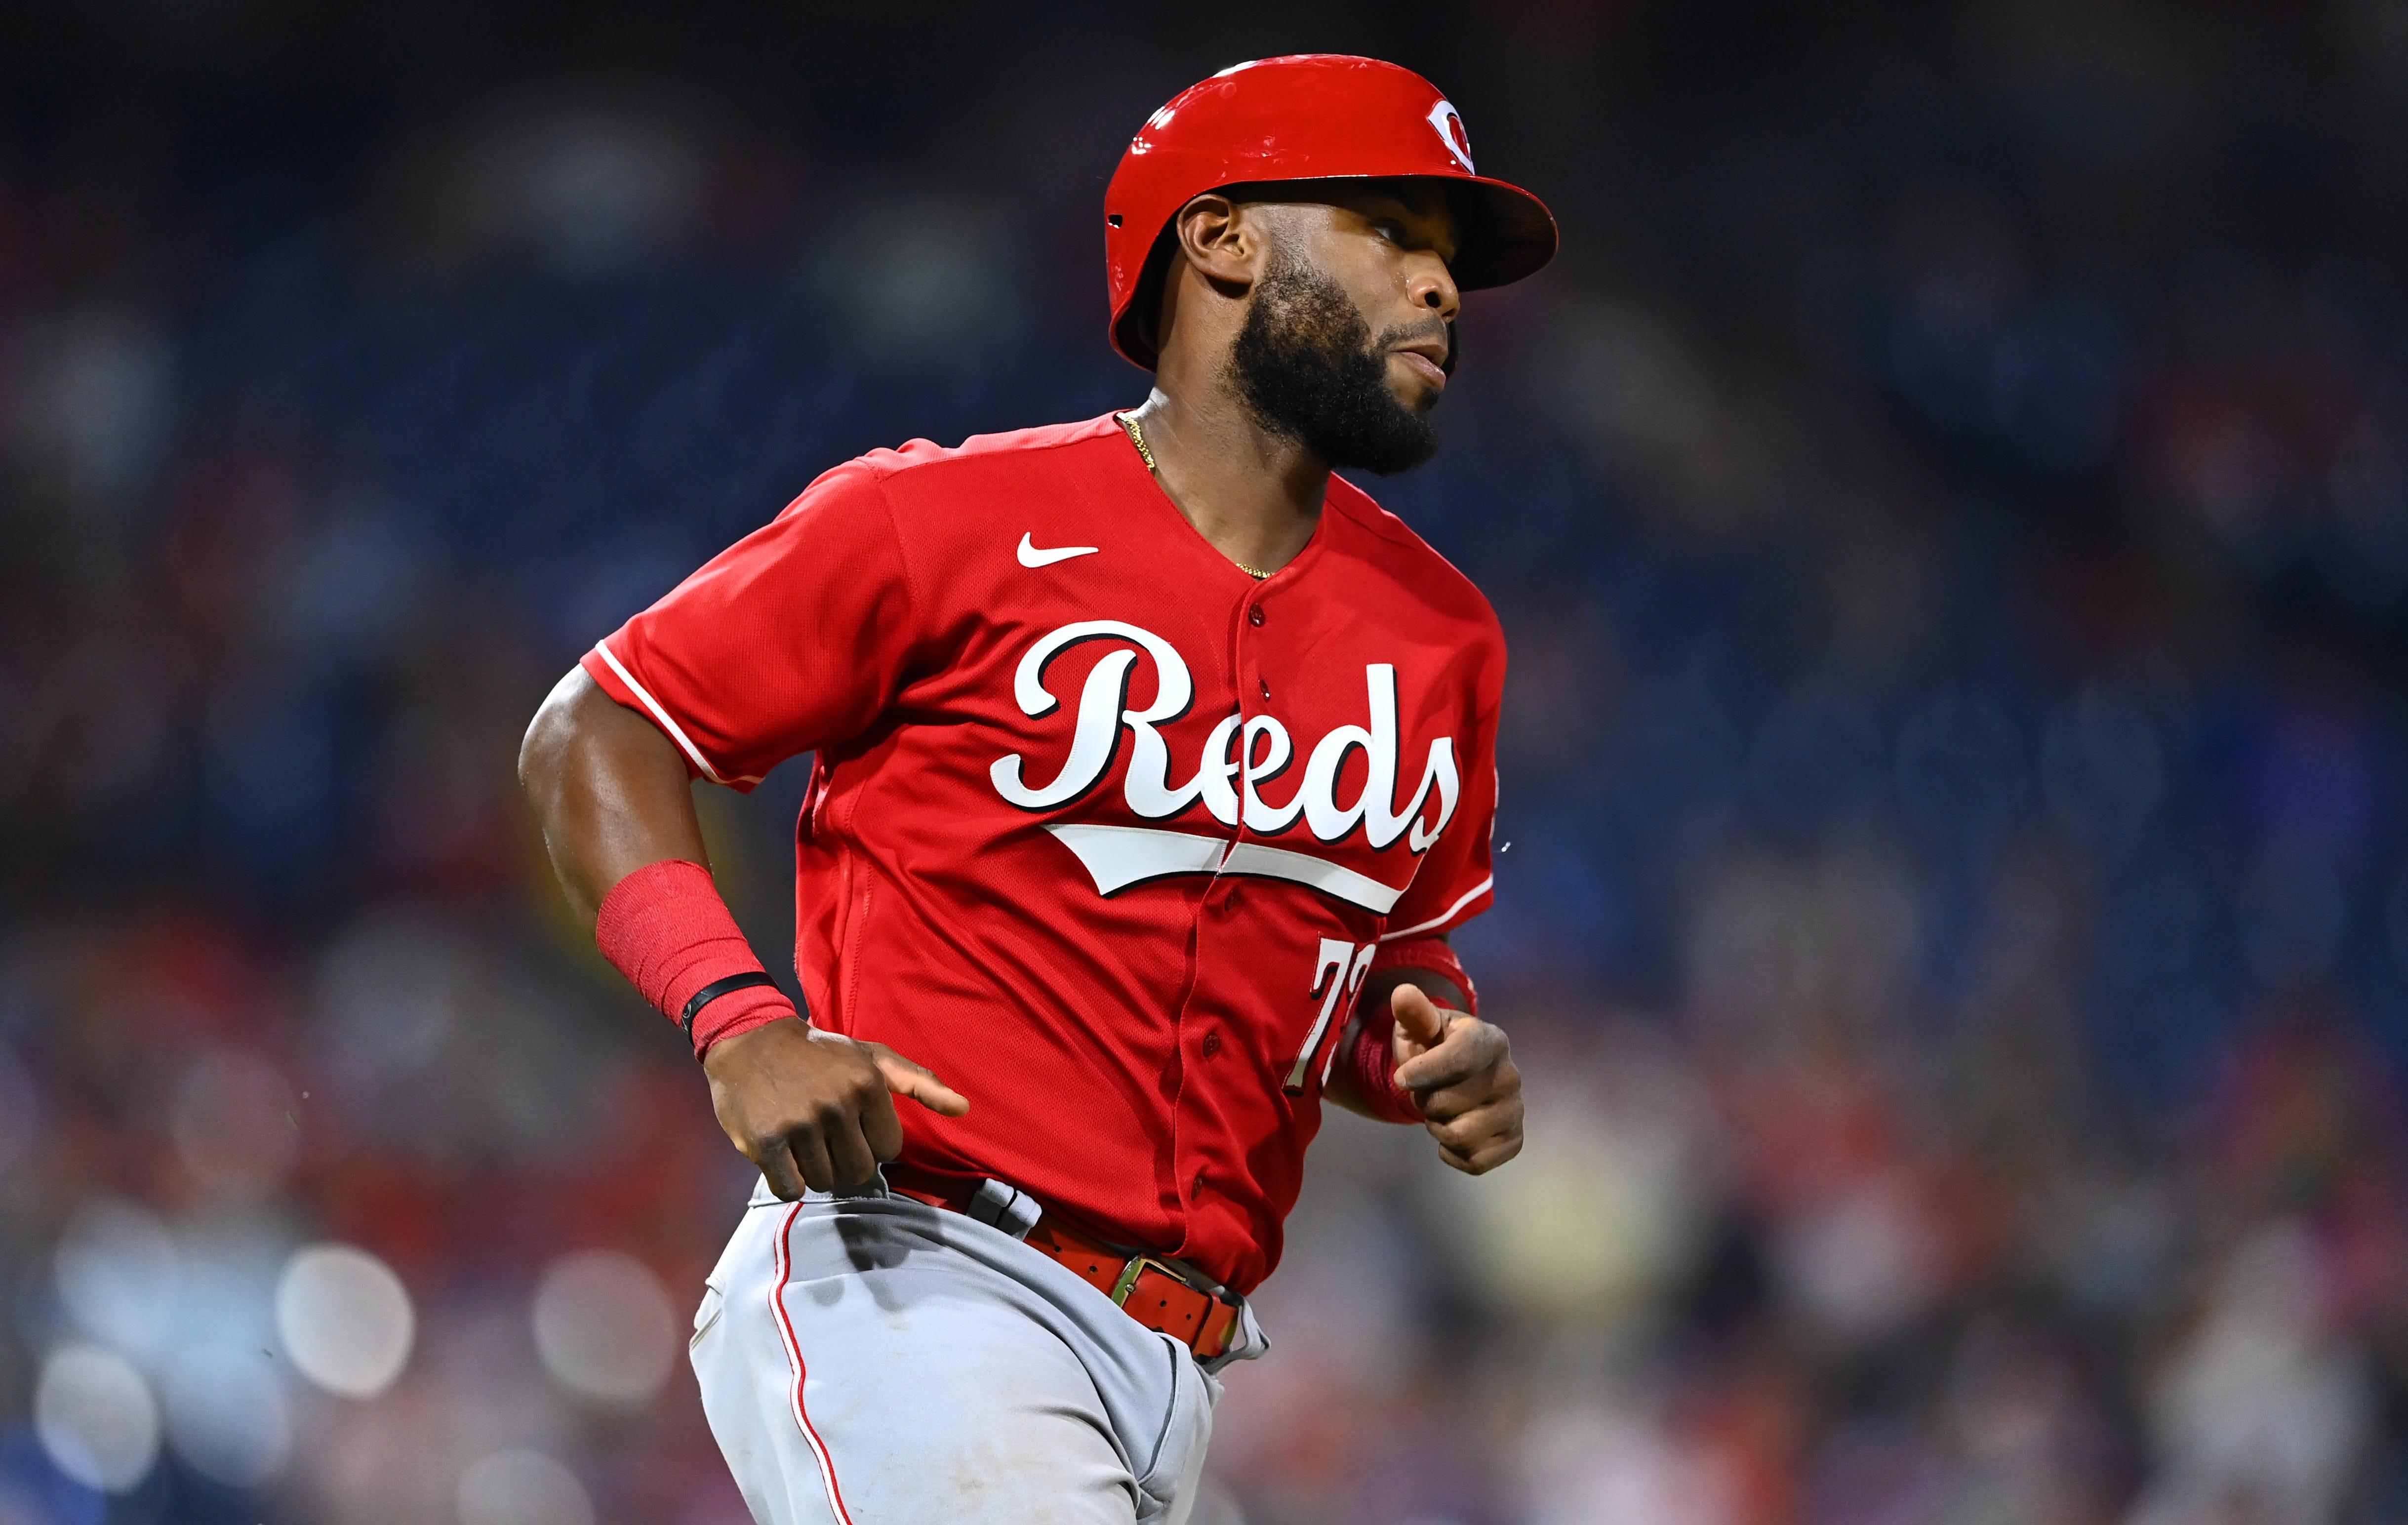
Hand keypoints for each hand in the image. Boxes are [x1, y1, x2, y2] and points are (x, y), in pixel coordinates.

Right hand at [701, 1018, 968, 1197]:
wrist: (750, 1041)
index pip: (889, 1150)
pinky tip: (782, 1152)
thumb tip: (964, 1108)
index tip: (851, 1123)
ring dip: (815, 1169)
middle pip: (860, 1171)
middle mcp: (836, 1104)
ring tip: (801, 1138)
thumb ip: (920, 1082)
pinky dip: (788, 1180)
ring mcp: (800, 1124)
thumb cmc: (818, 1053)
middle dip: (844, 1160)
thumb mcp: (872, 1057)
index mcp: (867, 1083)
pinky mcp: (766, 1142)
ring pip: (826, 1182)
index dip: (870, 1142)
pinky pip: (792, 1189)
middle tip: (825, 1135)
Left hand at [1390, 984, 1522, 1174]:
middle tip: (1426, 1091)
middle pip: (1446, 1104)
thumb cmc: (1435, 1046)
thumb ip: (1414, 1013)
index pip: (1458, 1060)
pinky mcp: (1513, 1141)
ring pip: (1459, 1136)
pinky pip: (1474, 1162)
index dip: (1422, 1073)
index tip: (1400, 1078)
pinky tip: (1451, 1133)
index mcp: (1491, 1040)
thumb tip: (1402, 993)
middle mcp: (1511, 1076)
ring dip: (1436, 1127)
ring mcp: (1515, 1111)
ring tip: (1440, 1111)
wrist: (1457, 1076)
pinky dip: (1452, 1153)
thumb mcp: (1422, 1026)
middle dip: (1423, 1101)